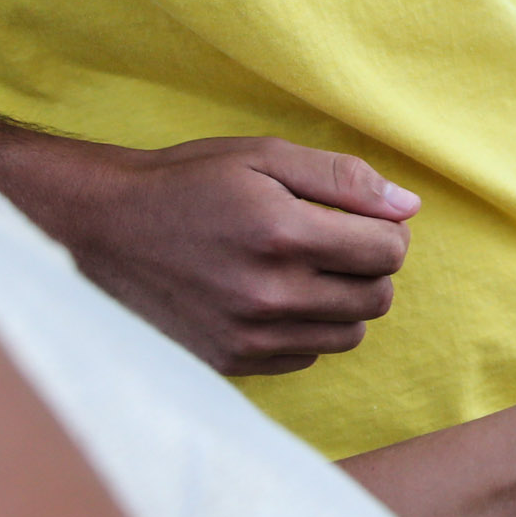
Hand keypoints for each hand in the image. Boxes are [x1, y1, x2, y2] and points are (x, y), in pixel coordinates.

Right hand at [54, 136, 418, 375]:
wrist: (105, 227)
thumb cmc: (190, 182)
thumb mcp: (264, 156)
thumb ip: (343, 179)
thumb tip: (409, 207)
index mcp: (282, 234)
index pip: (388, 252)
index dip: (386, 231)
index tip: (360, 220)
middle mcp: (269, 294)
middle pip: (376, 298)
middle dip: (369, 267)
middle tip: (333, 242)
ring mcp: (249, 335)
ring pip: (348, 334)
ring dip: (342, 301)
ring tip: (304, 269)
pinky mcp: (232, 360)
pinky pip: (307, 356)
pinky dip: (306, 329)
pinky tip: (273, 295)